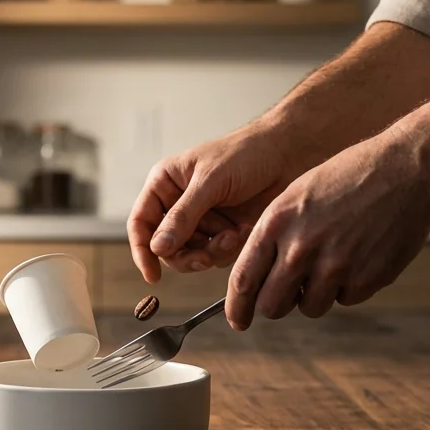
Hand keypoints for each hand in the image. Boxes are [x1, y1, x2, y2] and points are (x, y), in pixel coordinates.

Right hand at [128, 124, 313, 283]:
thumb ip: (183, 216)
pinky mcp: (224, 232)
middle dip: (186, 256)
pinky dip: (229, 248)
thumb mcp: (210, 181)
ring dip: (212, 252)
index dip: (143, 250)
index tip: (153, 275)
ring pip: (192, 255)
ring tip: (233, 236)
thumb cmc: (246, 153)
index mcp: (166, 184)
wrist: (288, 154)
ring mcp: (202, 220)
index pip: (141, 223)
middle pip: (166, 248)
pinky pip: (216, 255)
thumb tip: (158, 248)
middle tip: (205, 258)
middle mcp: (179, 204)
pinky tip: (243, 231)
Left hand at [225, 131, 429, 330]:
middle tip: (288, 294)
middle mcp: (301, 248)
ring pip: (309, 308)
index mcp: (277, 223)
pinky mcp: (366, 279)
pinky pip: (345, 299)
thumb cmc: (350, 177)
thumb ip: (275, 236)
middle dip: (276, 305)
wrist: (406, 170)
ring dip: (315, 295)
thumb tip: (259, 276)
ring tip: (332, 262)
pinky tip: (359, 255)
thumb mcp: (297, 195)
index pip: (243, 280)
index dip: (237, 308)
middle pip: (271, 306)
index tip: (239, 320)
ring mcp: (334, 267)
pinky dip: (348, 287)